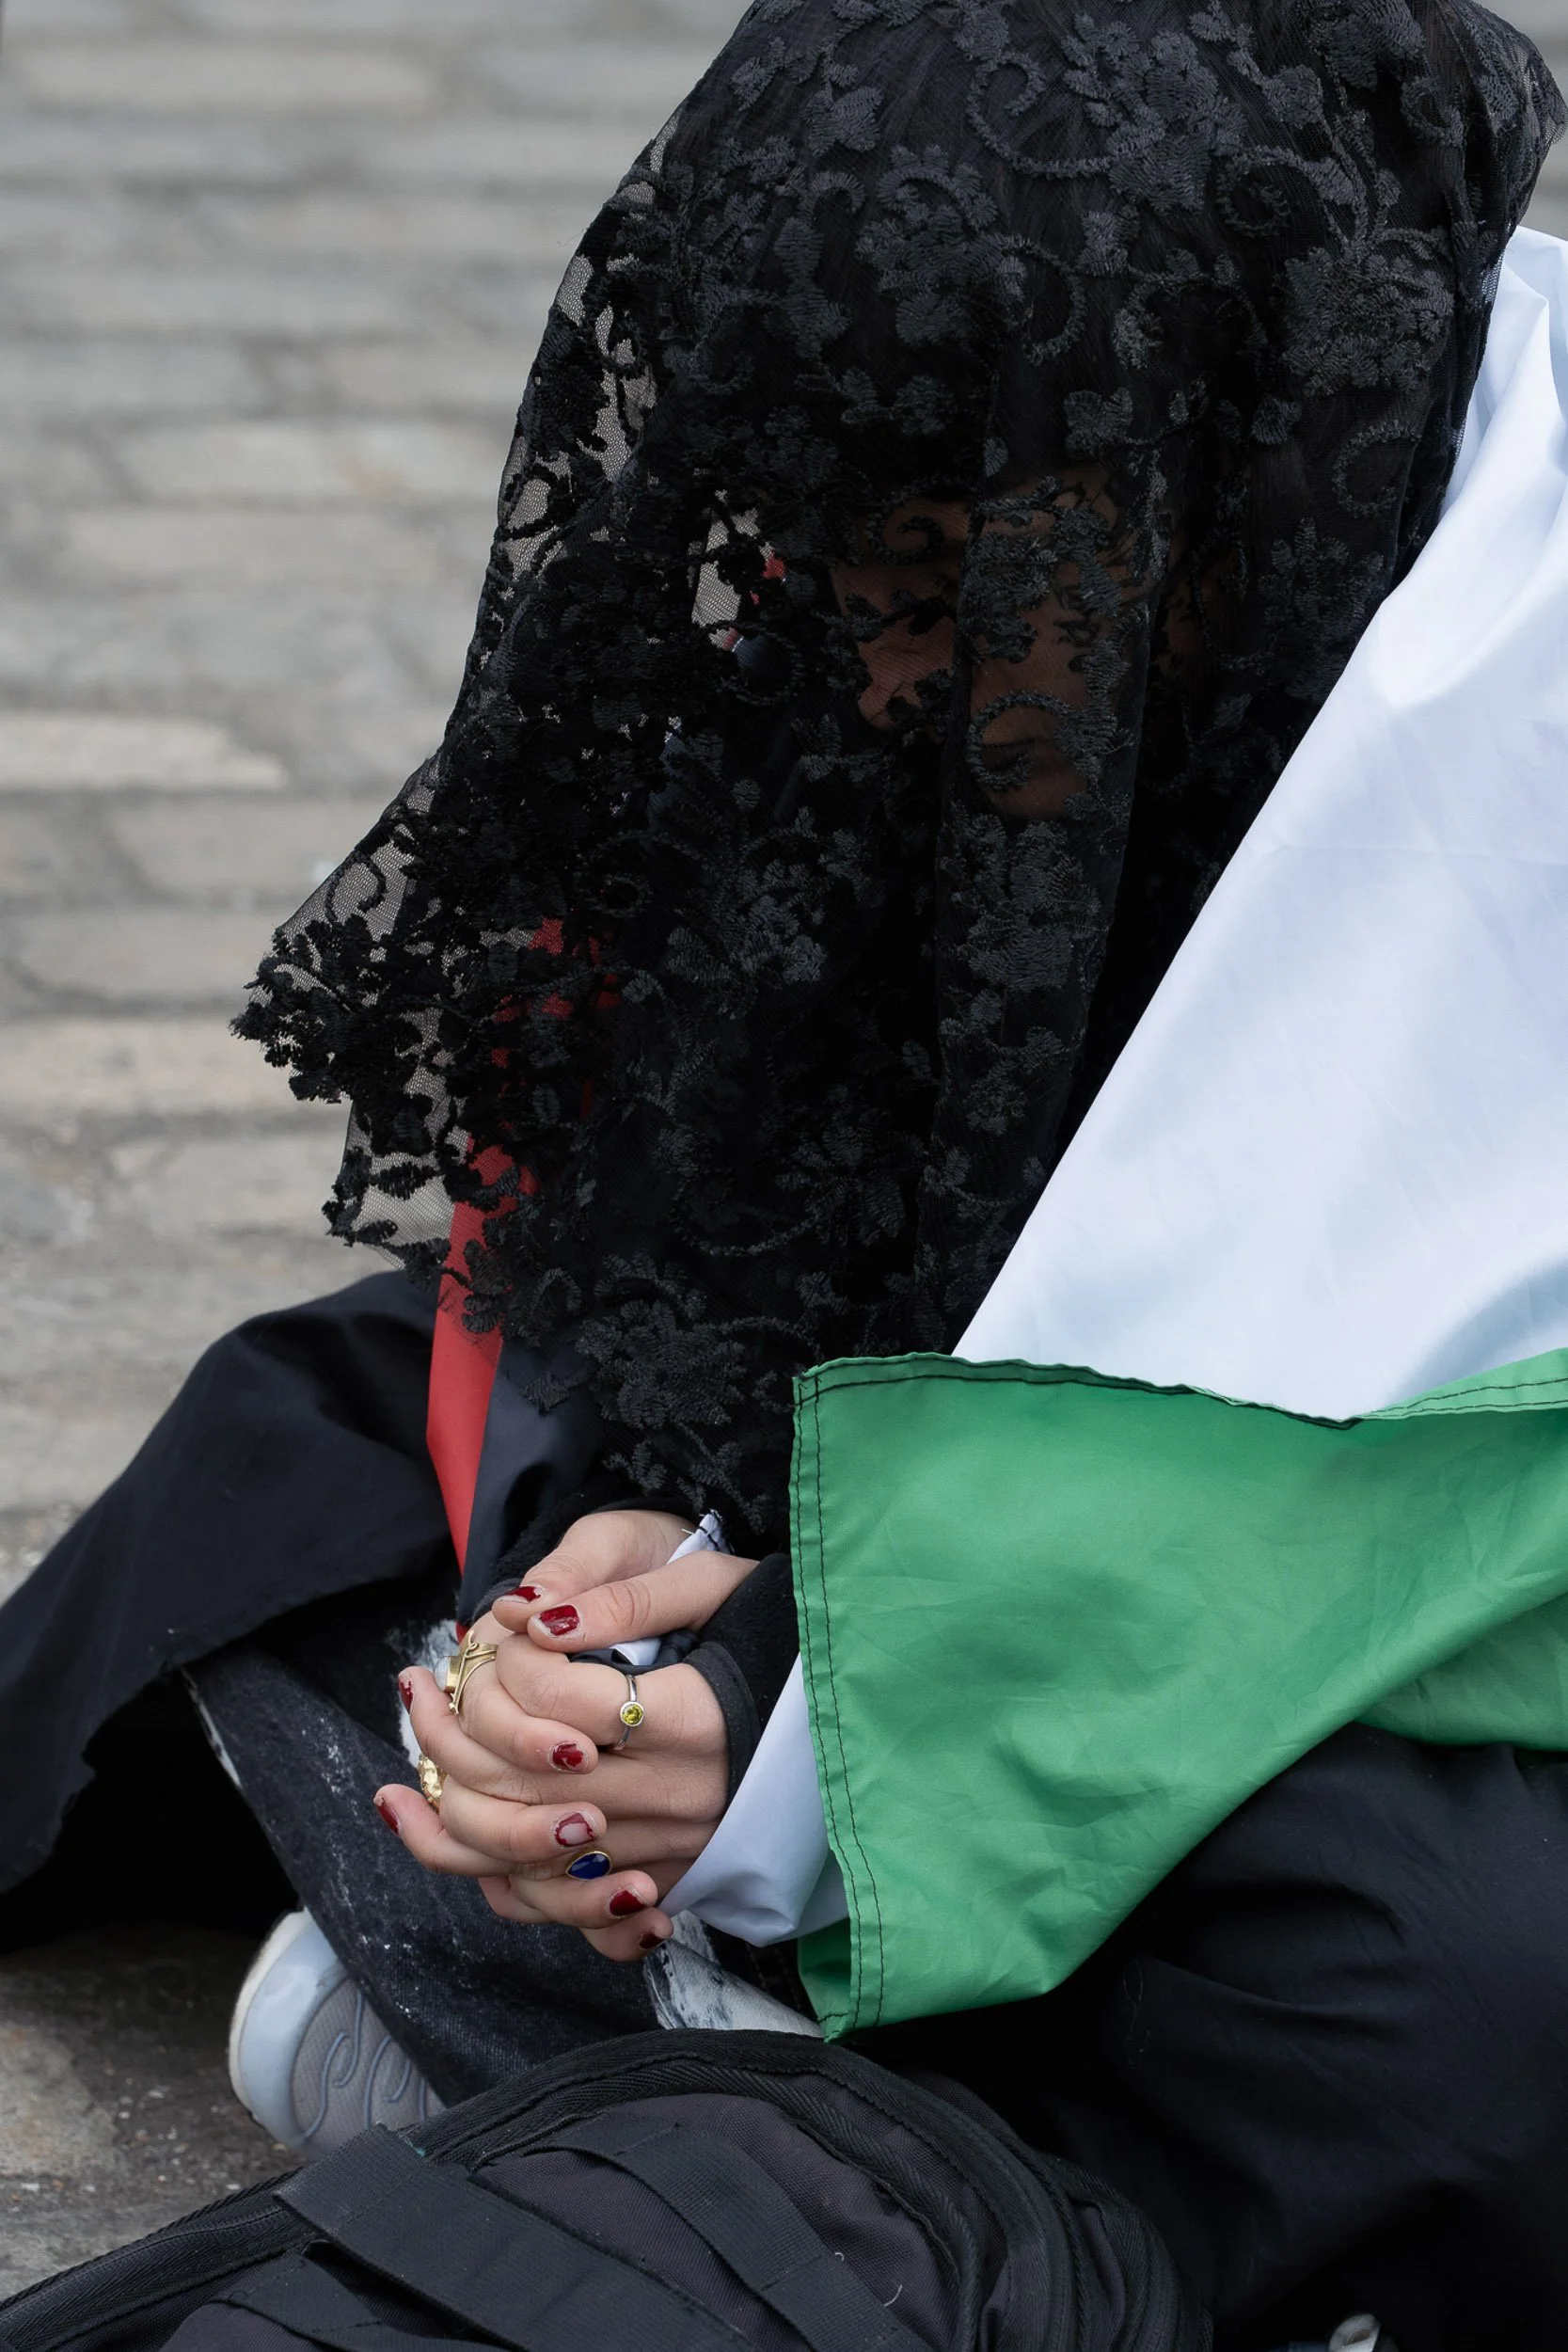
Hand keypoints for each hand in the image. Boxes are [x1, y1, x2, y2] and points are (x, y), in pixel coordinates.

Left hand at [375, 1508, 759, 1960]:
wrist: (832, 1706)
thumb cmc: (769, 1630)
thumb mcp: (709, 1584)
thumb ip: (619, 1599)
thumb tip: (528, 1615)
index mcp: (696, 1719)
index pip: (563, 1703)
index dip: (510, 1668)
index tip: (498, 1632)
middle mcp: (683, 1797)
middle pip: (531, 1787)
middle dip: (454, 1737)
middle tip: (416, 1686)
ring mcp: (673, 1851)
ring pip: (532, 1859)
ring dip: (449, 1818)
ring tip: (398, 1779)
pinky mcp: (664, 1880)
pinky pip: (561, 1903)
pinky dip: (492, 1876)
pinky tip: (448, 1836)